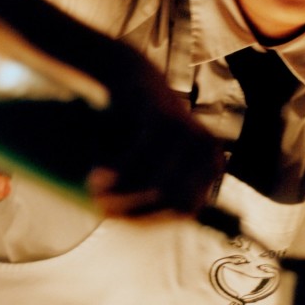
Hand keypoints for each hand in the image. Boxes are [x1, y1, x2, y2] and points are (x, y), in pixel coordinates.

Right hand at [87, 43, 225, 215]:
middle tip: (100, 208)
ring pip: (156, 185)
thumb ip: (160, 193)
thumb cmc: (142, 127)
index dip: (151, 220)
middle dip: (134, 211)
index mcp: (211, 166)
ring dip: (121, 194)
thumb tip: (141, 228)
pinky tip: (94, 176)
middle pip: (173, 200)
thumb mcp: (159, 162)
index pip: (186, 210)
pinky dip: (115, 173)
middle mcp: (208, 151)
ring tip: (93, 193)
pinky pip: (139, 161)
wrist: (133, 76)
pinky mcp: (164, 121)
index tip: (118, 220)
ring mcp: (189, 135)